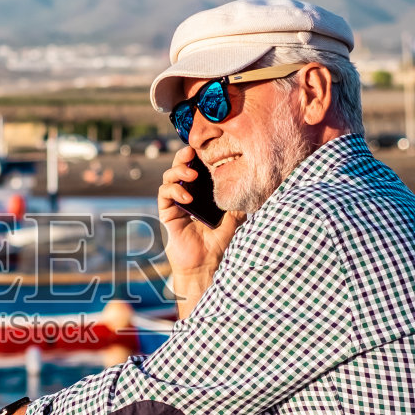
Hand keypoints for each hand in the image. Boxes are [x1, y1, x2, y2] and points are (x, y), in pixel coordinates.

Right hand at [158, 145, 243, 299]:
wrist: (206, 265)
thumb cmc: (220, 244)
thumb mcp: (234, 219)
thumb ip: (238, 201)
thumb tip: (250, 184)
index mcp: (202, 194)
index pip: (197, 169)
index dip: (197, 157)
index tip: (204, 148)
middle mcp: (188, 196)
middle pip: (179, 168)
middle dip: (183, 157)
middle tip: (191, 153)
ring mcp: (176, 204)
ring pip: (168, 178)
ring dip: (178, 172)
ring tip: (191, 175)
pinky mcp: (168, 214)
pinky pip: (164, 195)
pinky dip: (174, 190)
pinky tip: (187, 196)